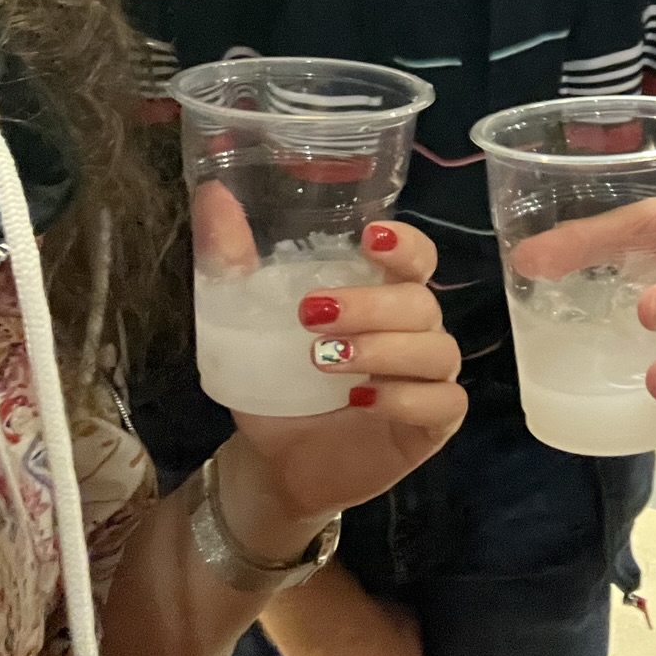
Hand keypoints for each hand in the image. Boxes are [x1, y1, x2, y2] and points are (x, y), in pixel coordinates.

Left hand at [227, 222, 466, 542]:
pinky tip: (363, 401)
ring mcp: (430, 377)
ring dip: (383, 349)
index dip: (406, 244)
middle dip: (371, 304)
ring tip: (326, 359)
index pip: (417, 257)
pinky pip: (444, 403)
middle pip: (421, 302)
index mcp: (384, 294)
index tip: (370, 237)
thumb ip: (233, 259)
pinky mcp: (433, 424)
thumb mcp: (244, 320)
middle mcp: (416, 329)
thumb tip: (212, 194)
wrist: (275, 461)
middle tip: (312, 313)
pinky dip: (406, 398)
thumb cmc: (275, 380)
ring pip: (436, 349)